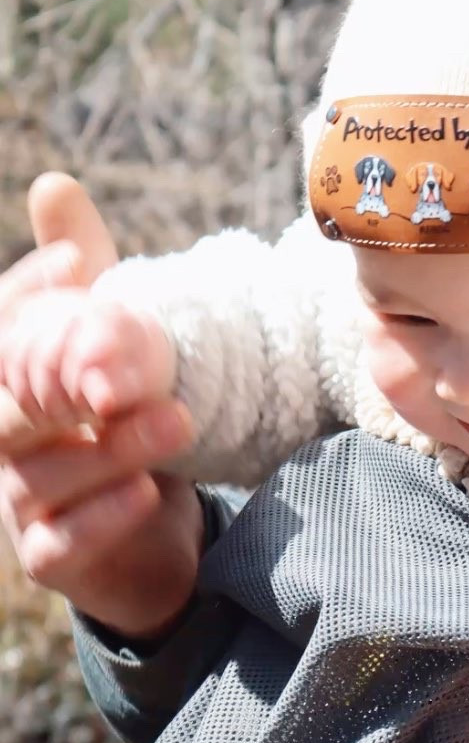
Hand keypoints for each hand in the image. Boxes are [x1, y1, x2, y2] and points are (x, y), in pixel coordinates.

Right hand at [0, 174, 202, 637]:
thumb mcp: (114, 351)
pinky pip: (58, 542)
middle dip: (65, 376)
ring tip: (177, 421)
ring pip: (39, 475)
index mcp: (12, 385)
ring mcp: (19, 504)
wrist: (159, 534)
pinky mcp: (51, 558)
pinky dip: (100, 517)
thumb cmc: (122, 428)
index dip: (25, 296)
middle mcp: (4, 441)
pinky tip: (147, 492)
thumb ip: (87, 279)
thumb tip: (53, 184)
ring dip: (107, 448)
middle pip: (9, 405)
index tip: (81, 261)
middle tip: (135, 354)